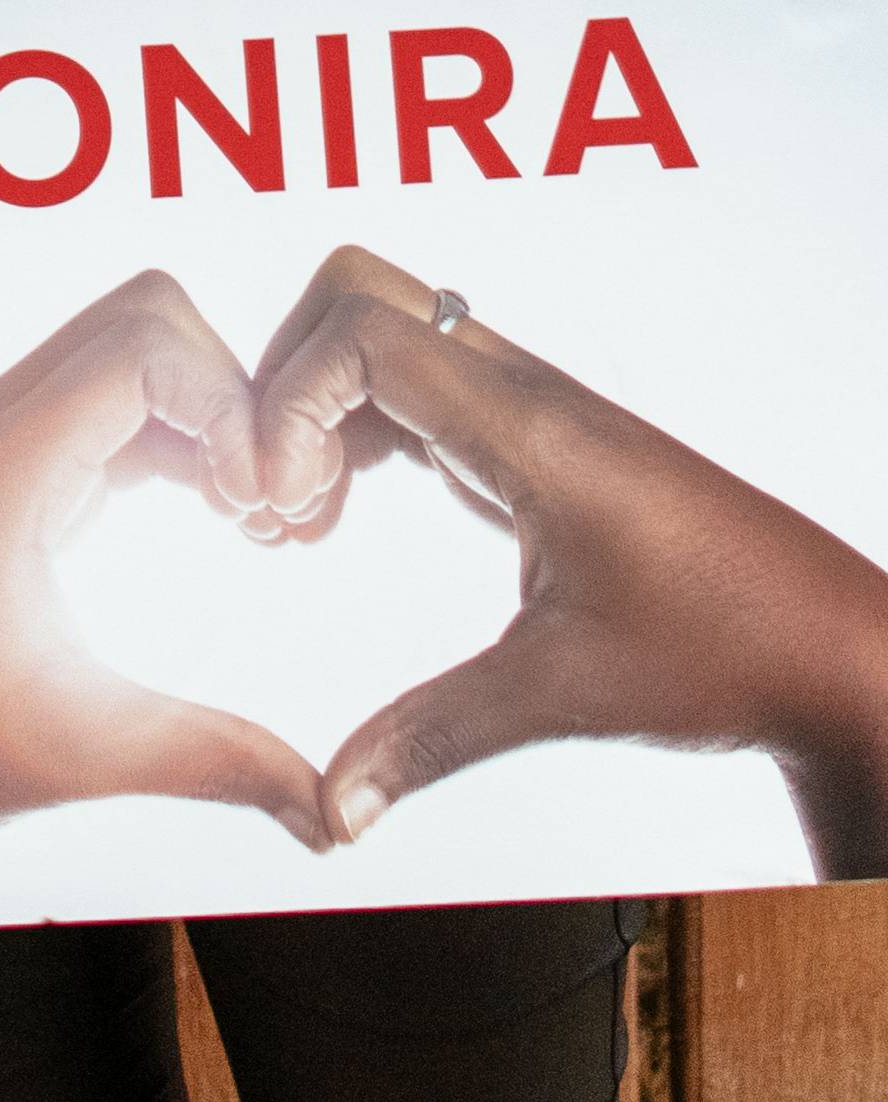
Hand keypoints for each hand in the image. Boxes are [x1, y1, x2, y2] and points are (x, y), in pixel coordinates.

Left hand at [0, 270, 327, 934]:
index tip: (265, 513)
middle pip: (147, 317)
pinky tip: (217, 521)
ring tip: (256, 520)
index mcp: (2, 467)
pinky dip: (177, 436)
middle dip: (234, 391)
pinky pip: (110, 403)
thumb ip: (217, 764)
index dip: (233, 406)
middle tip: (273, 509)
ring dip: (208, 411)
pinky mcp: (8, 473)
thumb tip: (339, 820)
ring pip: (129, 350)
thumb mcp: (83, 755)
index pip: (146, 343)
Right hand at [248, 246, 887, 879]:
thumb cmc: (723, 652)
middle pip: (364, 295)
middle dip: (285, 379)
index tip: (273, 511)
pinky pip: (425, 391)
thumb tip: (330, 805)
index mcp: (529, 427)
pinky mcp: (541, 447)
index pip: (365, 333)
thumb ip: (428, 737)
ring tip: (298, 520)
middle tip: (272, 502)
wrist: (827, 649)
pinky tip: (345, 514)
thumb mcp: (559, 695)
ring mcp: (534, 414)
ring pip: (392, 337)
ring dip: (320, 407)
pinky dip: (362, 429)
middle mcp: (527, 396)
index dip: (286, 403)